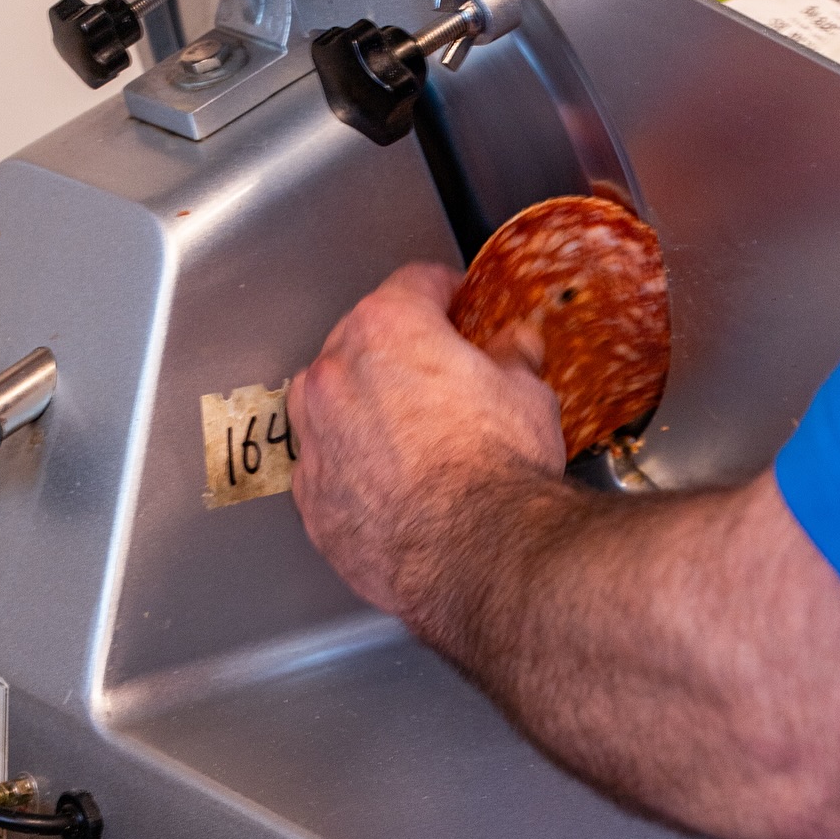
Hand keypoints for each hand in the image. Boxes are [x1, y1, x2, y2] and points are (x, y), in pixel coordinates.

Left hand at [288, 263, 566, 619]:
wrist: (478, 553)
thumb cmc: (498, 470)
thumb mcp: (528, 394)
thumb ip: (512, 359)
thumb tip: (516, 348)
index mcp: (386, 328)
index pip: (413, 285)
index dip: (445, 295)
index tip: (457, 307)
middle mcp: (335, 377)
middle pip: (362, 345)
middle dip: (400, 359)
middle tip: (443, 384)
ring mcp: (315, 441)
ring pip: (334, 409)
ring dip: (366, 414)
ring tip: (416, 443)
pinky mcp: (312, 502)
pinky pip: (329, 472)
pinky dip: (355, 475)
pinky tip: (395, 492)